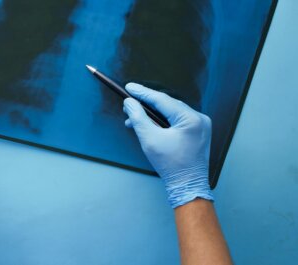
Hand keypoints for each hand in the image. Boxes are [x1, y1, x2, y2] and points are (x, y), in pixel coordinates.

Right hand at [123, 83, 213, 207]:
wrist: (187, 185)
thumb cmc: (171, 165)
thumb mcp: (149, 139)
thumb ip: (138, 118)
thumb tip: (130, 103)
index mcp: (191, 119)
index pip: (162, 100)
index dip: (143, 93)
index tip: (129, 88)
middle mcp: (199, 118)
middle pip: (167, 105)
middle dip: (146, 105)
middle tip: (129, 104)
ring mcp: (201, 125)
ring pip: (171, 113)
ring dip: (153, 115)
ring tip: (135, 119)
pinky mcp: (198, 132)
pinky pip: (177, 121)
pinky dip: (162, 122)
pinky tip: (149, 126)